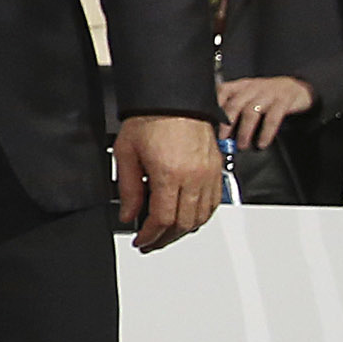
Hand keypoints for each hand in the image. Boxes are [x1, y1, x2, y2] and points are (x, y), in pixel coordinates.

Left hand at [117, 111, 221, 250]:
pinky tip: (187, 218)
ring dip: (183, 230)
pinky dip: (201, 216)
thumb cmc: (150, 119)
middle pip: (184, 223)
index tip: (141, 240)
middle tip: (151, 242)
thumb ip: (128, 189)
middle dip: (165, 238)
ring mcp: (209, 174)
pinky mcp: (216, 169)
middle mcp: (194, 177)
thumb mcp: (126, 153)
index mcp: (170, 174)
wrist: (174, 99)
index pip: (162, 219)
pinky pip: (214, 202)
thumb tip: (128, 214)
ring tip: (166, 234)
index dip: (150, 235)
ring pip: (201, 216)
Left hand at [220, 73, 317, 151]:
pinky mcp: (283, 101)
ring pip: (251, 112)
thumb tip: (218, 126)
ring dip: (244, 131)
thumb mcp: (249, 93)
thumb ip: (234, 104)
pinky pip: (272, 119)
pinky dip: (266, 133)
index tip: (209, 121)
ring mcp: (268, 94)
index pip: (222, 91)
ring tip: (242, 145)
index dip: (213, 106)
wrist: (297, 86)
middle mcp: (252, 88)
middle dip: (226, 124)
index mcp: (241, 85)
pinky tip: (262, 143)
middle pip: (234, 105)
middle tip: (222, 139)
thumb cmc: (267, 94)